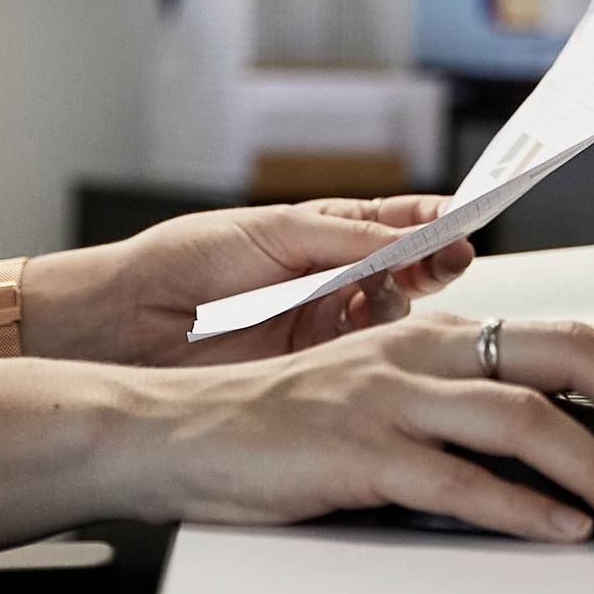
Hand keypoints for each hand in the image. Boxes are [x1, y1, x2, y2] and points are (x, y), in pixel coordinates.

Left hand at [45, 198, 478, 368]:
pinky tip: (383, 345)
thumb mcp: (272, 232)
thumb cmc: (183, 261)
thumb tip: (411, 236)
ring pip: (392, 317)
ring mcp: (324, 329)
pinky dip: (380, 353)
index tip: (468, 217)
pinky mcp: (311, 376)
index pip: (400, 222)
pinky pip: (363, 363)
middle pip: (408, 272)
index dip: (437, 220)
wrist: (125, 323)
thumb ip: (345, 238)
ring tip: (397, 294)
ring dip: (405, 303)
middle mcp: (332, 280)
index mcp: (324, 233)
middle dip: (434, 262)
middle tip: (449, 258)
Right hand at [136, 318, 593, 542]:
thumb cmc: (277, 428)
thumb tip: (542, 440)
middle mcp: (421, 353)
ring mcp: (389, 400)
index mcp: (435, 336)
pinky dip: (519, 507)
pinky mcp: (356, 453)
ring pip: (522, 419)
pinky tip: (560, 531)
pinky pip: (456, 479)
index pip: (562, 339)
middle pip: (562, 357)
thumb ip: (452, 406)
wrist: (174, 432)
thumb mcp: (379, 395)